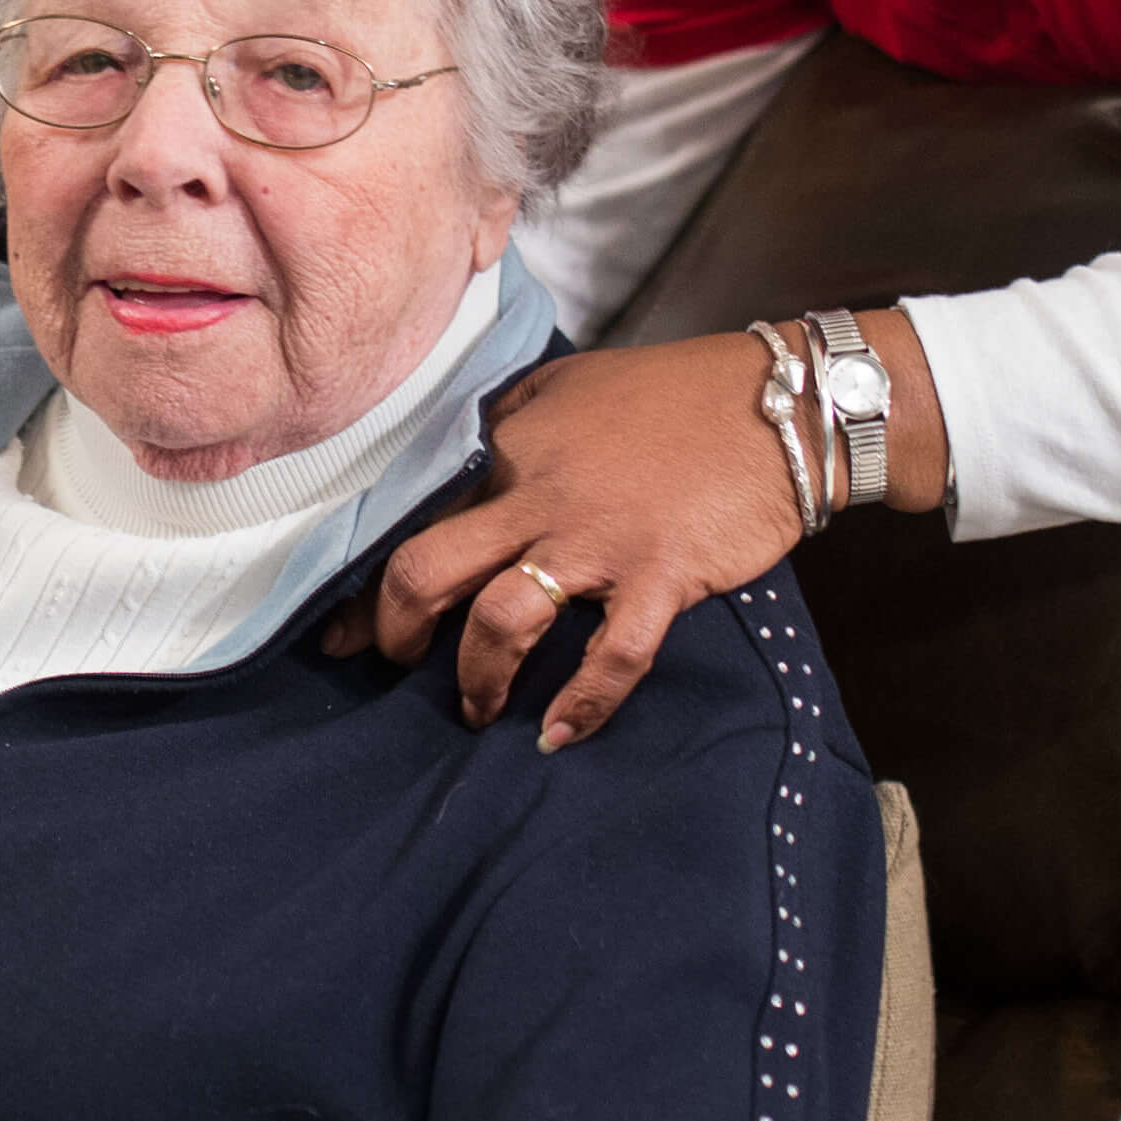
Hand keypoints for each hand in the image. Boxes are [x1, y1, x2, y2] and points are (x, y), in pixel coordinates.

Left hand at [354, 315, 944, 750]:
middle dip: (398, 634)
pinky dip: (581, 707)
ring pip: (503, 622)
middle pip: (429, 572)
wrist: (777, 404)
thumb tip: (460, 469)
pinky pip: (611, 659)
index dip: (368, 586)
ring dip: (479, 680)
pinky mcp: (660, 577)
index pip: (413, 519)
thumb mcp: (565, 384)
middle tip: (398, 666)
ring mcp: (599, 542)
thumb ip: (505, 423)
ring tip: (479, 709)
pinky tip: (560, 735)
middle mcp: (538, 497)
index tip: (343, 632)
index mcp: (507, 448)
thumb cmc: (671, 393)